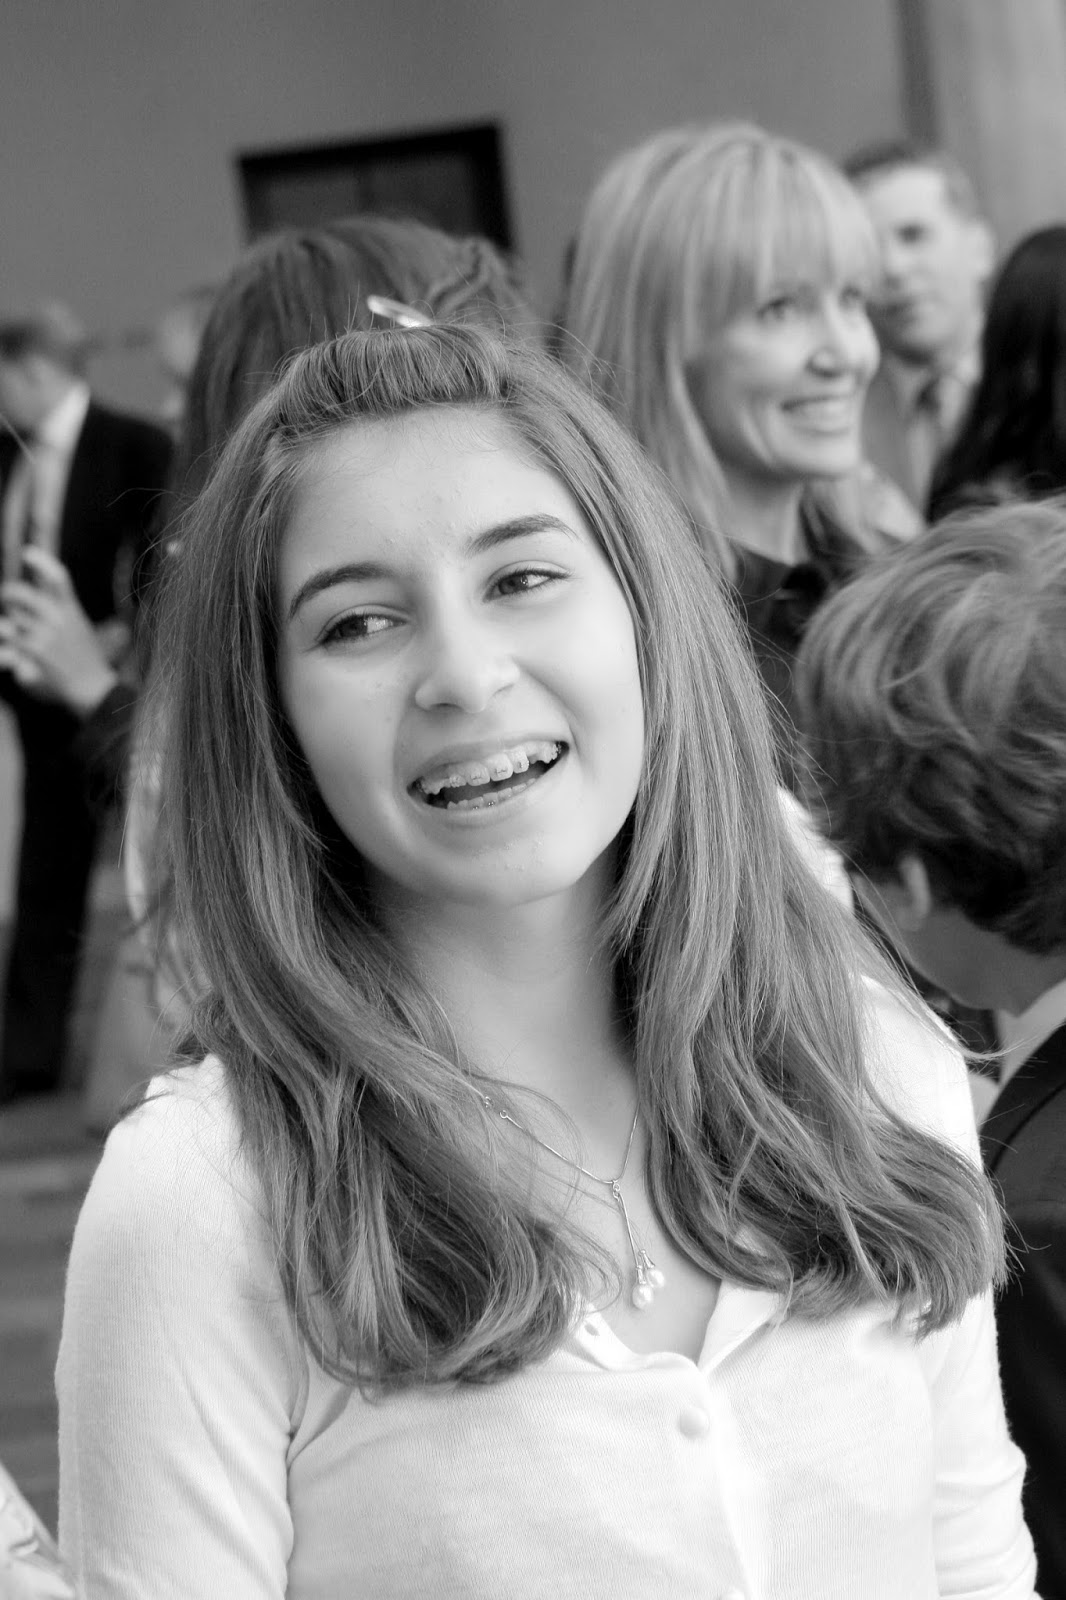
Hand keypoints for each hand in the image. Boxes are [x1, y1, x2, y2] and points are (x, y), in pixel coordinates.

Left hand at [0, 547, 119, 715]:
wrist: (93, 689)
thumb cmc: (87, 662)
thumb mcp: (80, 630)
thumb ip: (63, 613)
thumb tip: (40, 604)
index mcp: (71, 611)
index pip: (57, 578)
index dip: (41, 562)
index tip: (27, 552)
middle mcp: (57, 619)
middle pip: (22, 594)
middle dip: (8, 594)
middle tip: (5, 598)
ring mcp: (45, 634)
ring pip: (13, 620)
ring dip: (10, 628)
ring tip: (14, 636)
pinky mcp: (34, 651)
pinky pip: (11, 641)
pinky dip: (8, 649)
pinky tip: (11, 655)